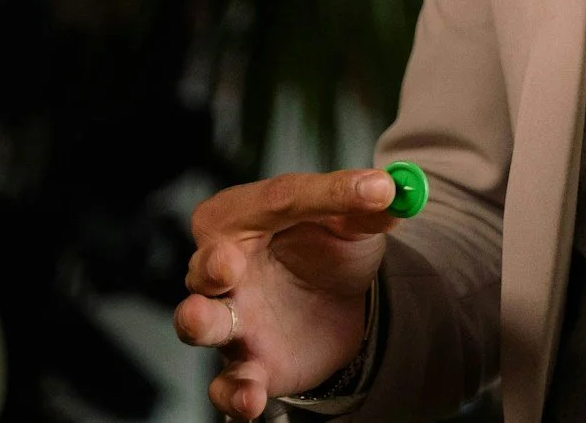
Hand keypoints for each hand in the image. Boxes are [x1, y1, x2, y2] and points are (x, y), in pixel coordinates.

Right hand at [173, 168, 404, 417]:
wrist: (342, 304)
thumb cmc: (328, 248)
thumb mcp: (350, 222)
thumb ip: (363, 207)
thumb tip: (387, 188)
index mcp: (248, 215)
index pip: (279, 200)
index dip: (326, 194)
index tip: (375, 192)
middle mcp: (225, 267)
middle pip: (206, 265)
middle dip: (211, 266)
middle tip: (227, 263)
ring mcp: (231, 319)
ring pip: (200, 322)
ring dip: (199, 322)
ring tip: (201, 319)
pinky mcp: (247, 365)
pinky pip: (228, 384)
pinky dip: (235, 393)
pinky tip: (252, 397)